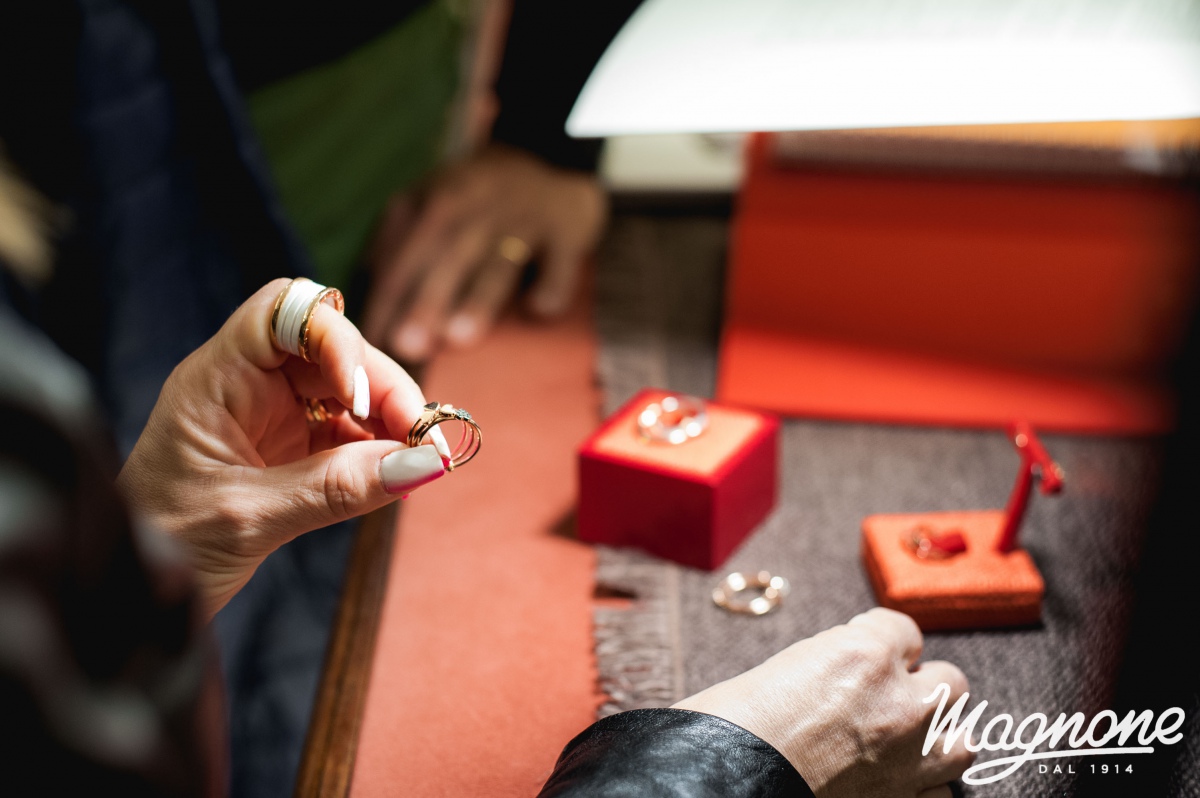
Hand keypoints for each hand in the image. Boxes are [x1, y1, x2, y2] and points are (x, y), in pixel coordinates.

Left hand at [117, 279, 449, 616]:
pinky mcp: (294, 452)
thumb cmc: (162, 549)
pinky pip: (351, 433)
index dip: (336, 341)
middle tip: (423, 442)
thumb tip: (424, 464)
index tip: (365, 401)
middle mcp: (247, 385)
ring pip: (351, 390)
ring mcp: (273, 417)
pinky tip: (399, 474)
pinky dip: (382, 450)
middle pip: (333, 350)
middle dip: (383, 387)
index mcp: (216, 379)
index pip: (285, 312)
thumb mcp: (250, 519)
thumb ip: (338, 488)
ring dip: (391, 420)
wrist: (130, 599)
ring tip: (420, 462)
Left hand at [362, 144, 606, 360]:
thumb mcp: (430, 205)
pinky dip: (551, 283)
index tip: (372, 342)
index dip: (387, 297)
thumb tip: (366, 306)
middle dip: (425, 301)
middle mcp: (477, 204)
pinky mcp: (567, 228)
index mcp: (436, 202)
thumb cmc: (477, 203)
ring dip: (478, 299)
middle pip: (447, 256)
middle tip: (406, 346)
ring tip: (459, 338)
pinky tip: (539, 310)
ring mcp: (524, 215)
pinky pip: (559, 259)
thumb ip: (398, 247)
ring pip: (498, 260)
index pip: (404, 253)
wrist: (550, 157)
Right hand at [673, 608, 973, 797]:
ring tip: (906, 740)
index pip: (904, 630)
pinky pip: (940, 793)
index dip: (882, 643)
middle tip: (886, 696)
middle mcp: (898, 703)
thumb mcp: (787, 665)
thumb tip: (853, 671)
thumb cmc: (735, 721)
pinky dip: (922, 785)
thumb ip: (833, 661)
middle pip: (950, 681)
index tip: (864, 654)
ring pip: (963, 741)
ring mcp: (907, 760)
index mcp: (863, 654)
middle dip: (921, 686)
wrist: (723, 779)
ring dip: (936, 737)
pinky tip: (895, 778)